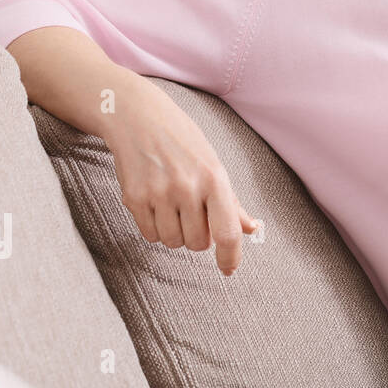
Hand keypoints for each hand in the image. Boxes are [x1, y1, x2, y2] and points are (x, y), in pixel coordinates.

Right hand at [104, 78, 257, 276]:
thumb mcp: (214, 165)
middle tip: (193, 214)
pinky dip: (155, 228)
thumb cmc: (183, 142)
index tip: (229, 269)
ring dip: (175, 234)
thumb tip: (252, 228)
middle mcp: (188, 187)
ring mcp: (160, 193)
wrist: (139, 118)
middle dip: (198, 237)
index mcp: (214, 178)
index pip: (227, 231)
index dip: (230, 256)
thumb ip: (232, 202)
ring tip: (173, 207)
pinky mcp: (135, 198)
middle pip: (198, 243)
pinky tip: (156, 204)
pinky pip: (149, 234)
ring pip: (172, 242)